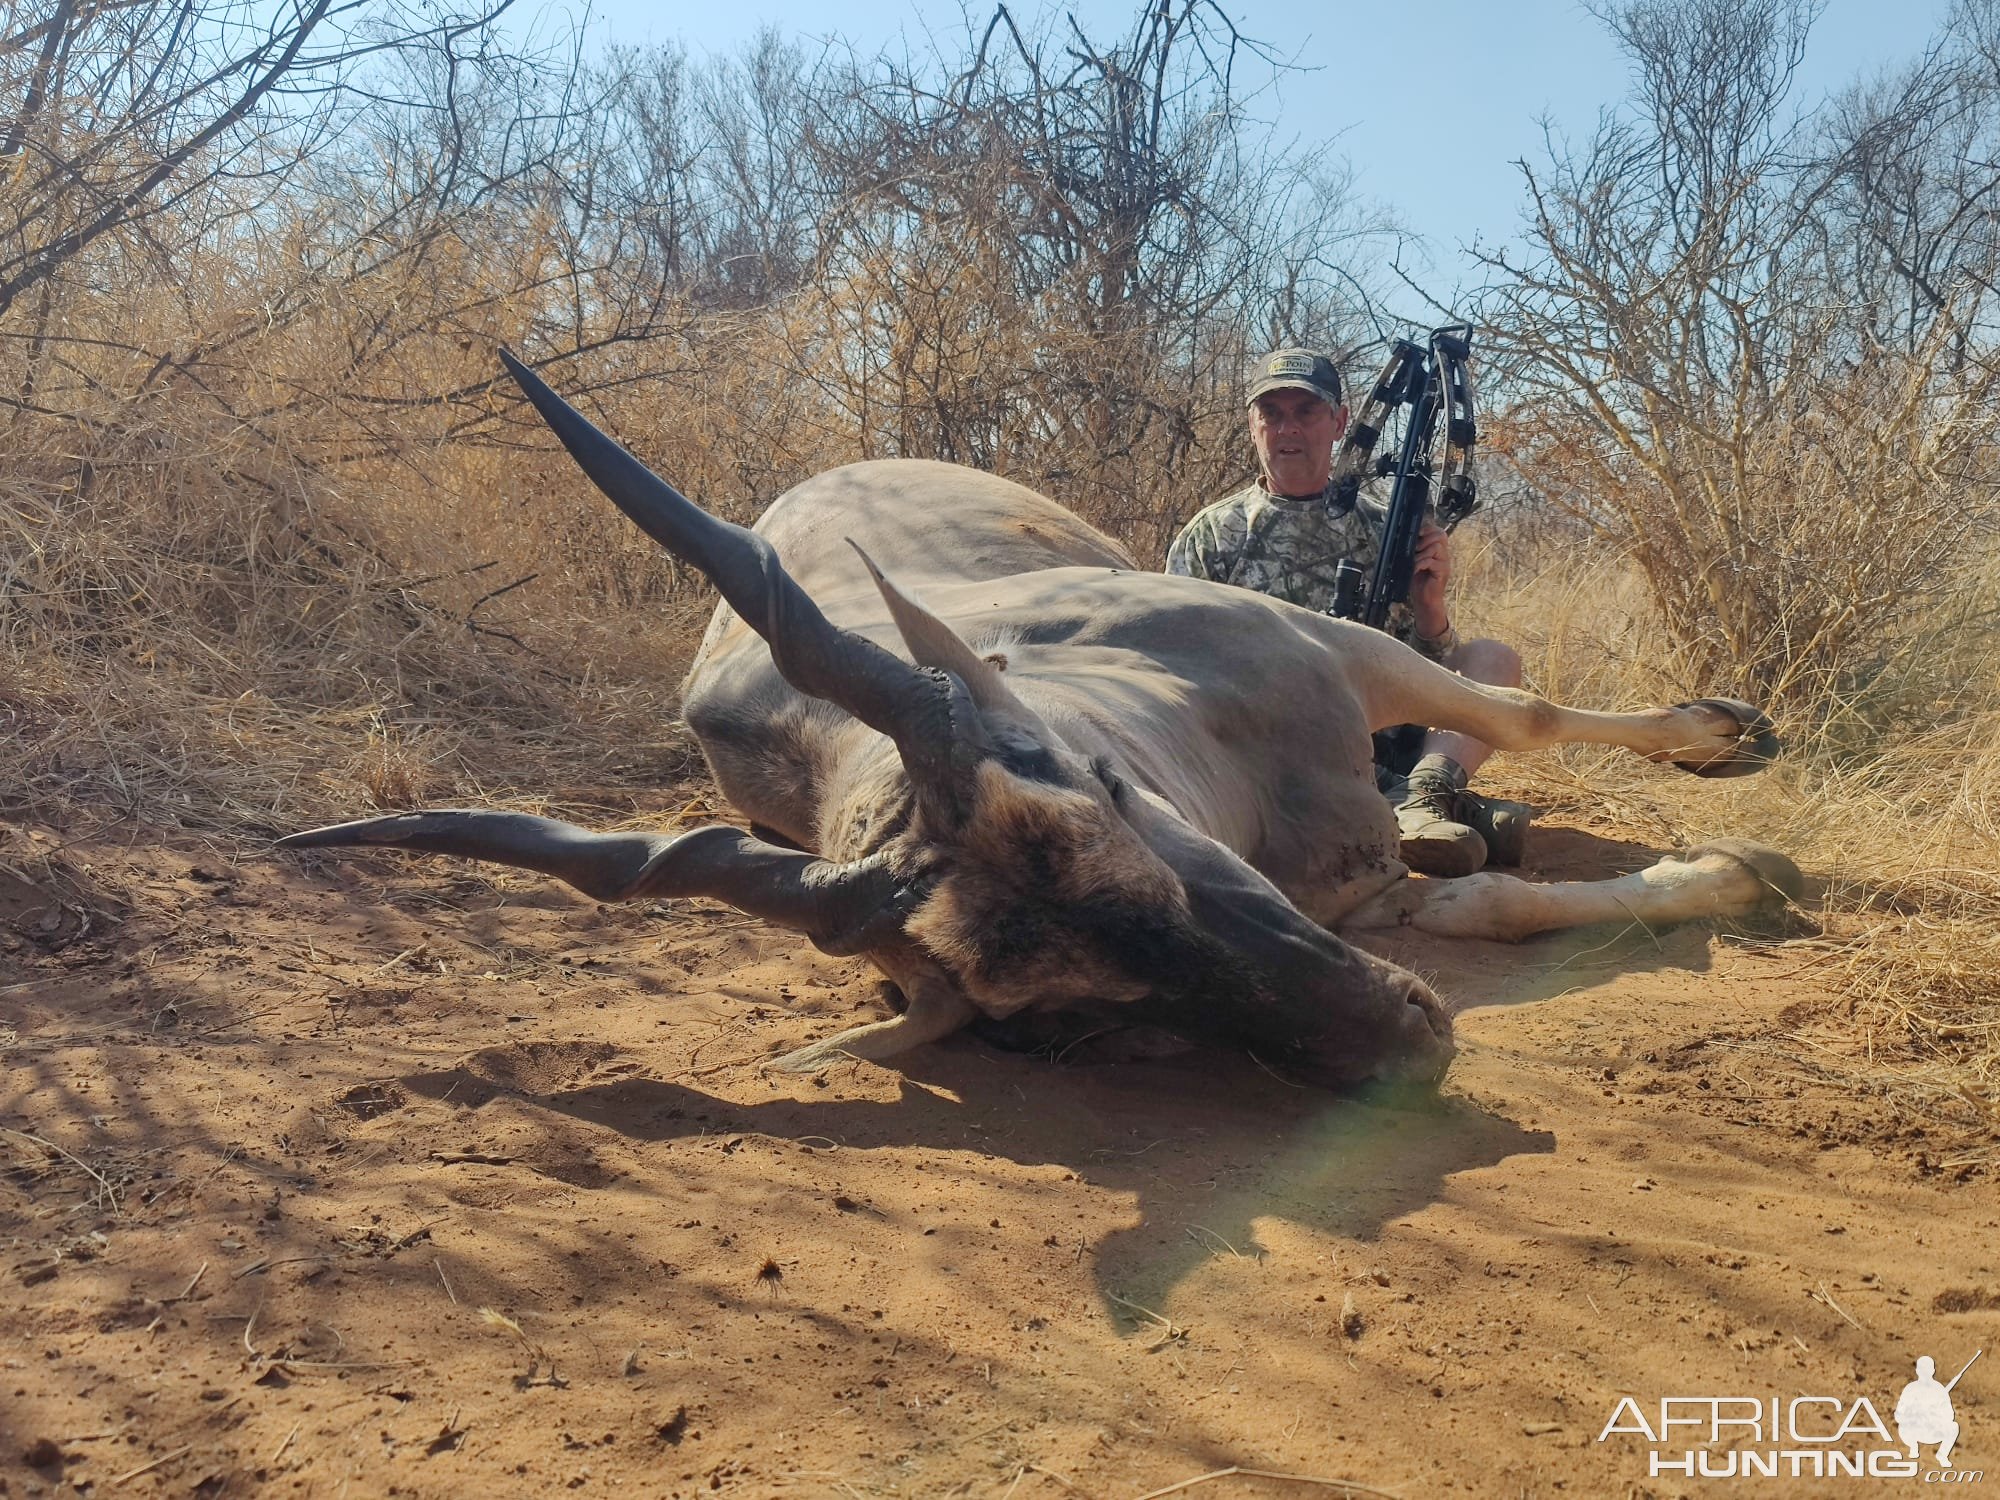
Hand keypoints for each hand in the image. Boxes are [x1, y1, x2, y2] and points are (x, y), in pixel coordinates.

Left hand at [1408, 520, 1451, 637]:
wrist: (1424, 600)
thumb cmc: (1418, 581)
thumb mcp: (1414, 561)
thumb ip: (1414, 550)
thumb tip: (1404, 538)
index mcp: (1438, 550)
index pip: (1438, 532)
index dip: (1428, 529)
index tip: (1416, 534)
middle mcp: (1444, 554)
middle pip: (1440, 535)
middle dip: (1425, 538)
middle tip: (1415, 549)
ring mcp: (1445, 563)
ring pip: (1436, 547)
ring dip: (1421, 553)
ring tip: (1414, 561)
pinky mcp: (1442, 572)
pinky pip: (1432, 562)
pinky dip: (1420, 564)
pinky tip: (1415, 570)